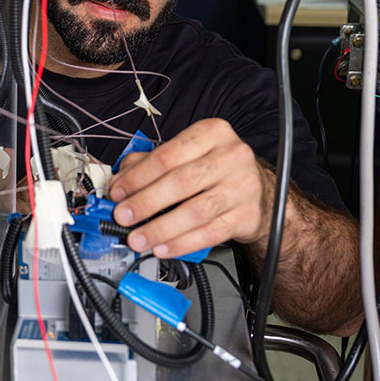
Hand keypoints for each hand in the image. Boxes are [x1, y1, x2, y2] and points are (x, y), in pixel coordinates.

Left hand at [106, 118, 271, 258]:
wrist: (261, 192)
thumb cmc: (216, 170)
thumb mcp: (186, 156)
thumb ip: (149, 163)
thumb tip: (119, 182)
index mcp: (212, 133)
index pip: (167, 156)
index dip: (137, 177)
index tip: (117, 193)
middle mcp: (231, 156)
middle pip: (180, 182)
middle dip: (145, 202)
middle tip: (123, 217)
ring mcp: (242, 187)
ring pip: (195, 211)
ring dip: (160, 228)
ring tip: (138, 238)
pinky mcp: (247, 215)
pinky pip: (209, 233)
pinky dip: (181, 243)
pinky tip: (163, 247)